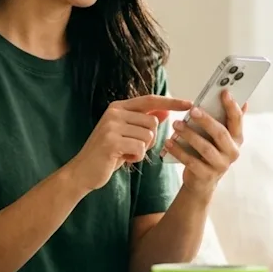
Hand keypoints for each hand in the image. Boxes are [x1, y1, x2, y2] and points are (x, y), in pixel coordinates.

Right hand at [66, 94, 193, 191]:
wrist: (82, 171)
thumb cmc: (107, 153)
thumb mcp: (126, 134)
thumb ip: (143, 121)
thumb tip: (165, 111)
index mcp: (118, 107)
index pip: (150, 100)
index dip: (171, 102)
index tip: (189, 104)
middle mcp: (114, 113)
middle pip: (152, 122)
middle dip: (149, 139)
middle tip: (132, 147)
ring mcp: (111, 126)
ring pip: (148, 136)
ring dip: (141, 149)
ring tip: (124, 153)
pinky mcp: (111, 142)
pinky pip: (140, 149)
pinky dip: (135, 158)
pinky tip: (121, 159)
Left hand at [164, 89, 246, 193]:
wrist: (202, 181)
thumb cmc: (210, 152)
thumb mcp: (220, 137)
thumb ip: (227, 119)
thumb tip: (242, 100)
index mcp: (237, 139)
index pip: (237, 120)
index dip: (231, 106)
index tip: (223, 92)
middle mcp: (232, 152)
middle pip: (220, 133)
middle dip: (206, 120)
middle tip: (192, 110)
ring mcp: (220, 165)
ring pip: (205, 148)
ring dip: (189, 134)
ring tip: (176, 124)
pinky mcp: (206, 175)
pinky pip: (191, 161)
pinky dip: (178, 151)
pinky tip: (168, 142)